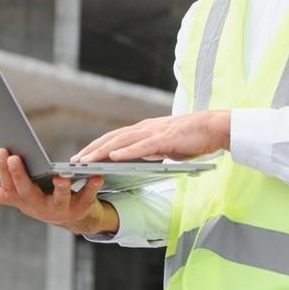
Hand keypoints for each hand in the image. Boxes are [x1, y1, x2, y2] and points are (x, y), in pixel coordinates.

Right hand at [0, 148, 118, 235]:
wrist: (74, 220)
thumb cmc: (45, 202)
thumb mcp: (24, 200)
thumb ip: (5, 195)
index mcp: (25, 201)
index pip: (9, 185)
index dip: (3, 170)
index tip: (1, 150)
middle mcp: (40, 207)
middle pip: (28, 191)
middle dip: (20, 175)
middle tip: (14, 157)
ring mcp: (61, 208)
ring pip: (59, 198)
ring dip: (60, 187)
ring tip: (59, 175)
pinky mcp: (81, 207)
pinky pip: (87, 196)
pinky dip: (92, 186)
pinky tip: (96, 176)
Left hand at [71, 111, 230, 162]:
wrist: (214, 128)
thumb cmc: (191, 139)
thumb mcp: (164, 147)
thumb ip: (148, 151)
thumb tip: (133, 159)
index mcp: (145, 130)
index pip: (115, 138)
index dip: (96, 147)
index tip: (81, 158)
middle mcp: (146, 128)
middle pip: (112, 138)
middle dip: (92, 150)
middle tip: (74, 161)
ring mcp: (155, 132)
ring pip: (122, 141)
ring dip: (102, 151)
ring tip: (87, 161)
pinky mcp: (166, 138)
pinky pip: (142, 146)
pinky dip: (127, 151)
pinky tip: (114, 157)